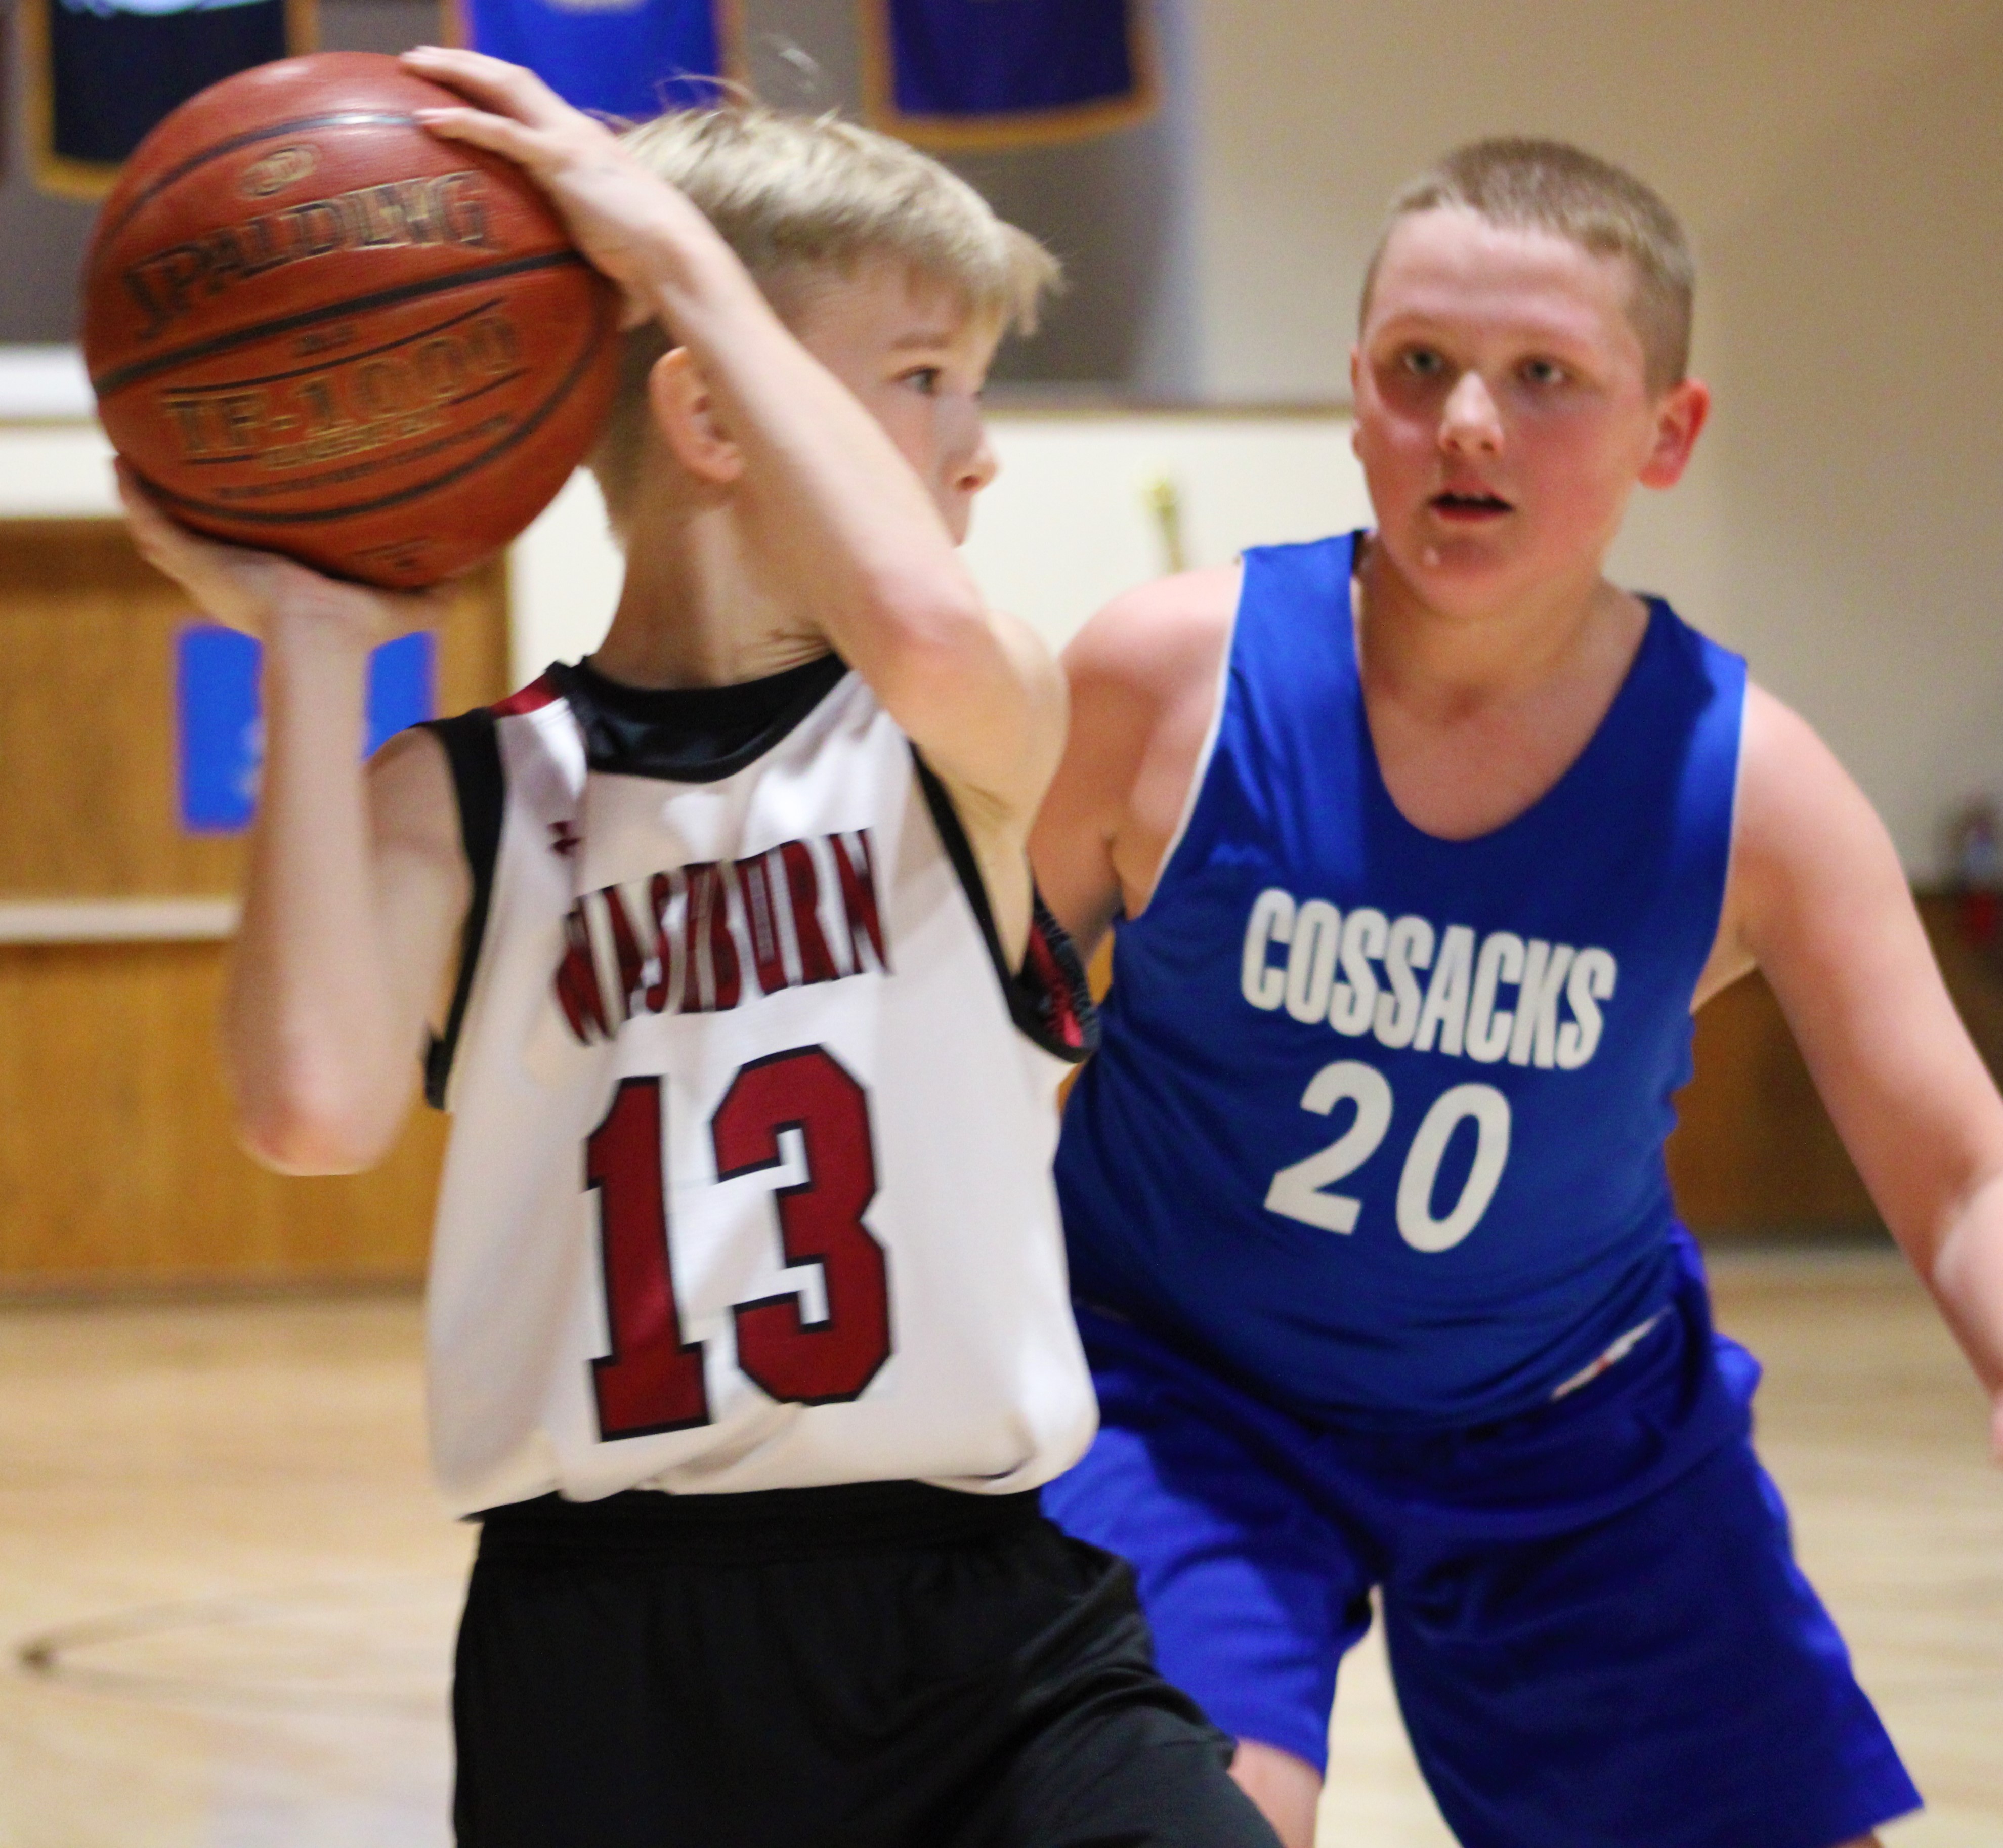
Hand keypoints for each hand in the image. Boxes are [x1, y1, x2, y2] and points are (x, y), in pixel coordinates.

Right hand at [118, 465, 449, 651]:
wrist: (319, 642)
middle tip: (177, 471)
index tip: (246, 500)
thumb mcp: (404, 606)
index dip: (244, 531)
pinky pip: (153, 523)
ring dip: (150, 497)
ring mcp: (209, 570)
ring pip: (166, 530)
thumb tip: (473, 573)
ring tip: (131, 457)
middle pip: (200, 540)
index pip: (251, 553)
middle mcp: (234, 577)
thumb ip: (436, 591)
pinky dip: (135, 495)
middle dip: (188, 511)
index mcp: (274, 585)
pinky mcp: (195, 562)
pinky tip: (119, 463)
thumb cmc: (359, 633)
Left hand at [402, 46, 710, 330]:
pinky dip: (464, 121)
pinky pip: (503, 132)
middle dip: (466, 63)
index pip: (534, 105)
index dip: (496, 89)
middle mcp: (576, 133)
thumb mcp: (614, 263)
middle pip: (512, 79)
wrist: (678, 260)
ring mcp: (569, 141)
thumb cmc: (653, 271)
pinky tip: (428, 119)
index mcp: (587, 150)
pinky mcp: (562, 160)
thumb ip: (592, 276)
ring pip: (504, 86)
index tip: (460, 86)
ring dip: (457, 70)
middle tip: (420, 60)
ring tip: (412, 63)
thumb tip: (590, 322)